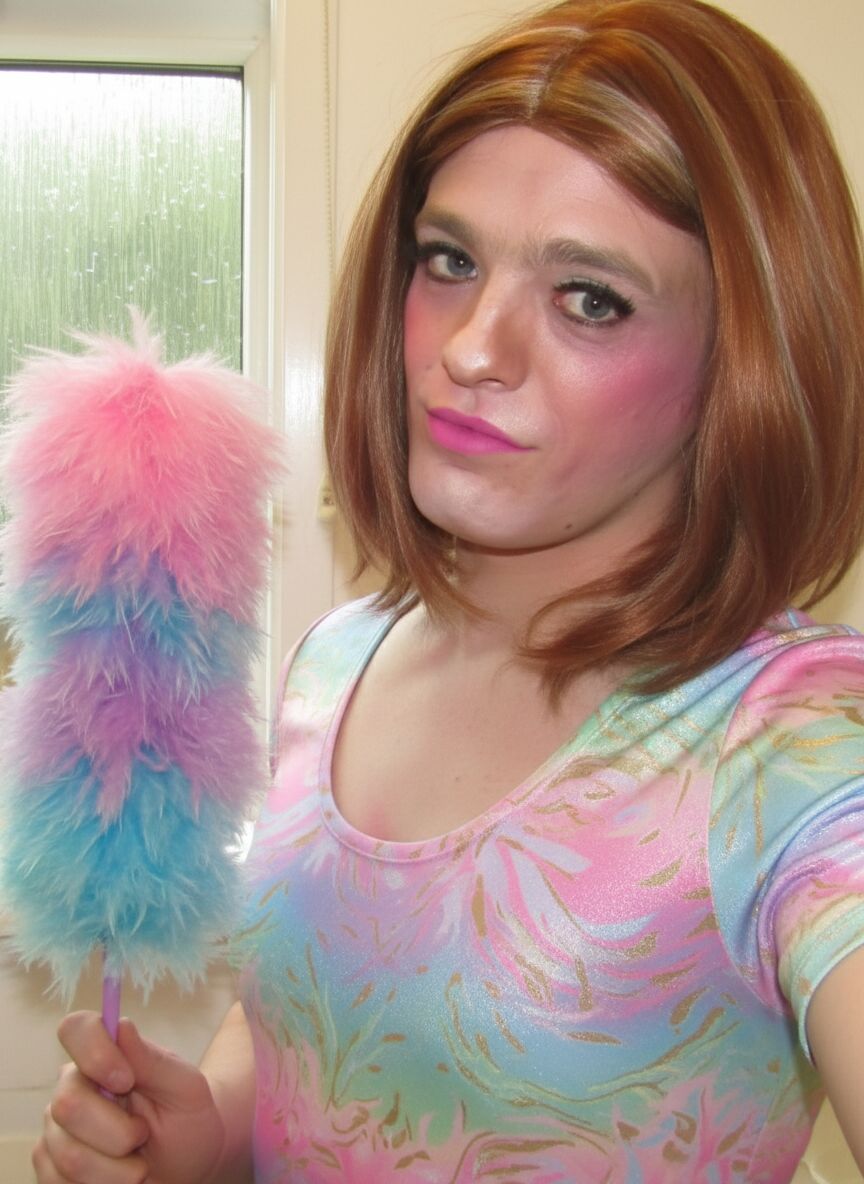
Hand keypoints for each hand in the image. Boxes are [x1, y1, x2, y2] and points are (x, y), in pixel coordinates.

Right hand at [33, 1011, 225, 1183]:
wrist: (185, 1167)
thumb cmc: (187, 1120)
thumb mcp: (185, 1088)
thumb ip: (152, 1060)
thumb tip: (120, 1026)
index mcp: (104, 1056)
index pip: (75, 1029)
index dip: (94, 1052)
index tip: (126, 1079)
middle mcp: (72, 1087)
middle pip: (67, 1104)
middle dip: (118, 1132)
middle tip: (143, 1135)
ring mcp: (55, 1130)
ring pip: (68, 1155)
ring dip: (116, 1171)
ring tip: (138, 1166)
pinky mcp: (49, 1168)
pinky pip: (59, 1183)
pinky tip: (117, 1180)